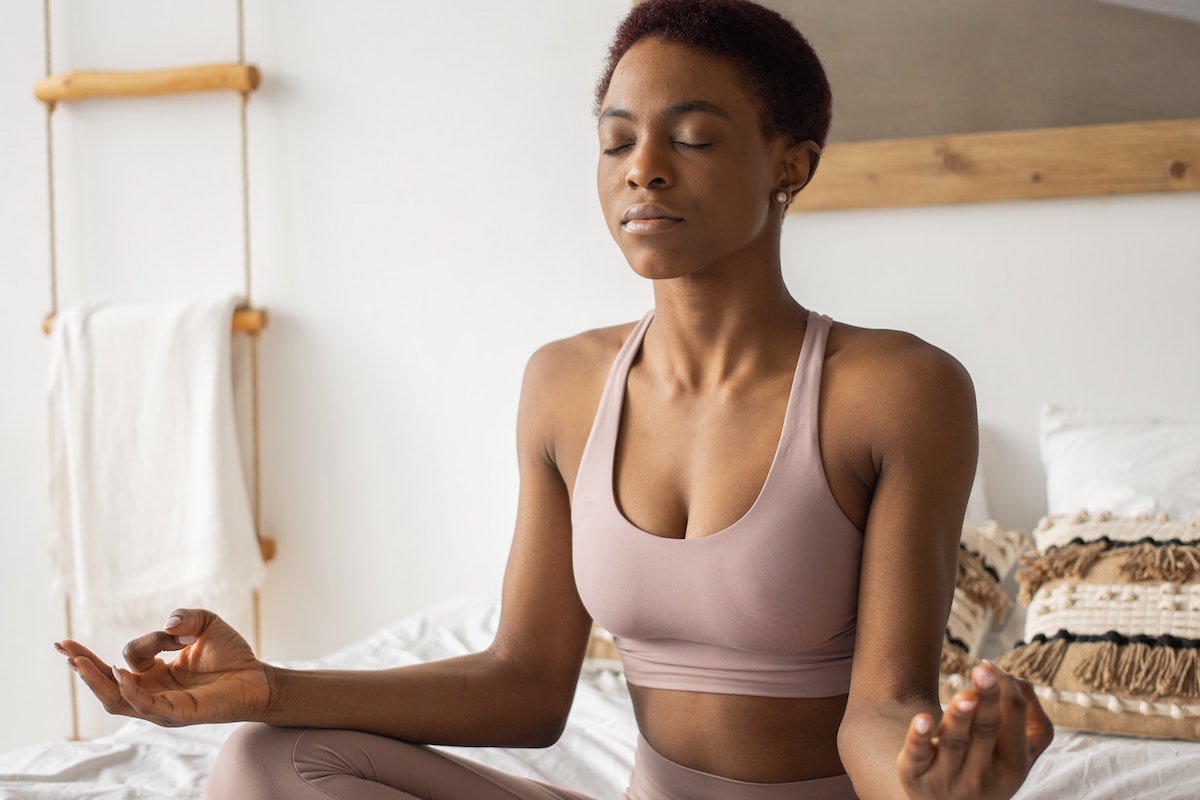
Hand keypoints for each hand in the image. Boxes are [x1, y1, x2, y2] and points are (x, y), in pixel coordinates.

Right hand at [54, 608, 271, 727]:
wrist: (259, 677)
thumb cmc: (231, 654)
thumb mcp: (206, 624)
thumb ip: (185, 616)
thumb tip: (168, 625)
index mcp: (154, 674)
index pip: (130, 657)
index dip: (148, 640)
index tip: (178, 631)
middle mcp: (152, 691)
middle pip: (108, 684)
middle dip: (83, 665)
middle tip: (61, 646)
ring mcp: (162, 706)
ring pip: (118, 699)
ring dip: (97, 681)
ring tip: (77, 662)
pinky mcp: (179, 714)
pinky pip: (148, 706)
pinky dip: (132, 692)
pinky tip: (120, 675)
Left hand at [896, 662, 1053, 799]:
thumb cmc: (987, 768)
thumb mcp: (1016, 754)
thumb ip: (1026, 716)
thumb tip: (1008, 676)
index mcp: (1014, 765)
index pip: (1016, 718)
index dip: (1004, 688)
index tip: (988, 666)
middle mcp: (983, 776)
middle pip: (987, 729)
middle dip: (987, 700)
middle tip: (984, 670)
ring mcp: (948, 779)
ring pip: (955, 742)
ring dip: (959, 717)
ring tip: (964, 696)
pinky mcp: (916, 778)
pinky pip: (918, 756)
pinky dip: (920, 737)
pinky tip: (922, 718)